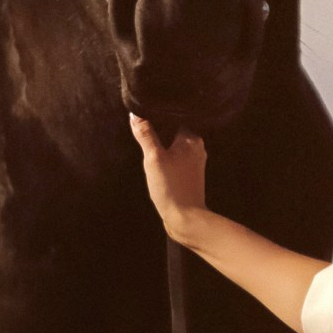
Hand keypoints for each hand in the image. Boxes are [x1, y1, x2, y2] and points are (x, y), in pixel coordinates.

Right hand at [128, 113, 208, 244]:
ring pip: (175, 145)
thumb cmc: (170, 187)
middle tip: (142, 132)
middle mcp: (197, 146)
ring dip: (162, 145)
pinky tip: (157, 162)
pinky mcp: (191, 173)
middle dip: (159, 131)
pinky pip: (177, 158)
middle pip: (174, 130)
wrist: (186, 218)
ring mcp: (195, 161)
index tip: (143, 115)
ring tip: (147, 146)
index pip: (173, 117)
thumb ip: (145, 135)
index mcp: (191, 138)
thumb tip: (135, 114)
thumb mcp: (153, 158)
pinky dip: (166, 157)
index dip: (157, 116)